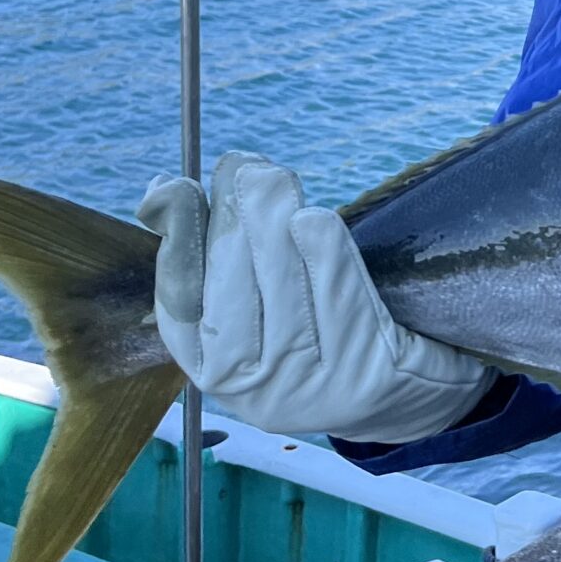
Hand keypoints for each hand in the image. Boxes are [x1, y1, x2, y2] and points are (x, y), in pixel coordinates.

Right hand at [136, 151, 492, 444]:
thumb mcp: (253, 303)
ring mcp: (305, 385)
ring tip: (273, 179)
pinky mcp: (360, 375)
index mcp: (209, 366)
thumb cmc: (312, 327)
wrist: (397, 393)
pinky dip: (323, 253)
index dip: (178, 236)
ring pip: (280, 285)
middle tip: (246, 168)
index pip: (177, 295)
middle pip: (231, 282)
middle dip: (233, 214)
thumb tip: (163, 190)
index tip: (182, 186)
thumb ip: (211, 254)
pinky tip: (313, 219)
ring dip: (274, 221)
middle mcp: (248, 386)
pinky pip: (336, 298)